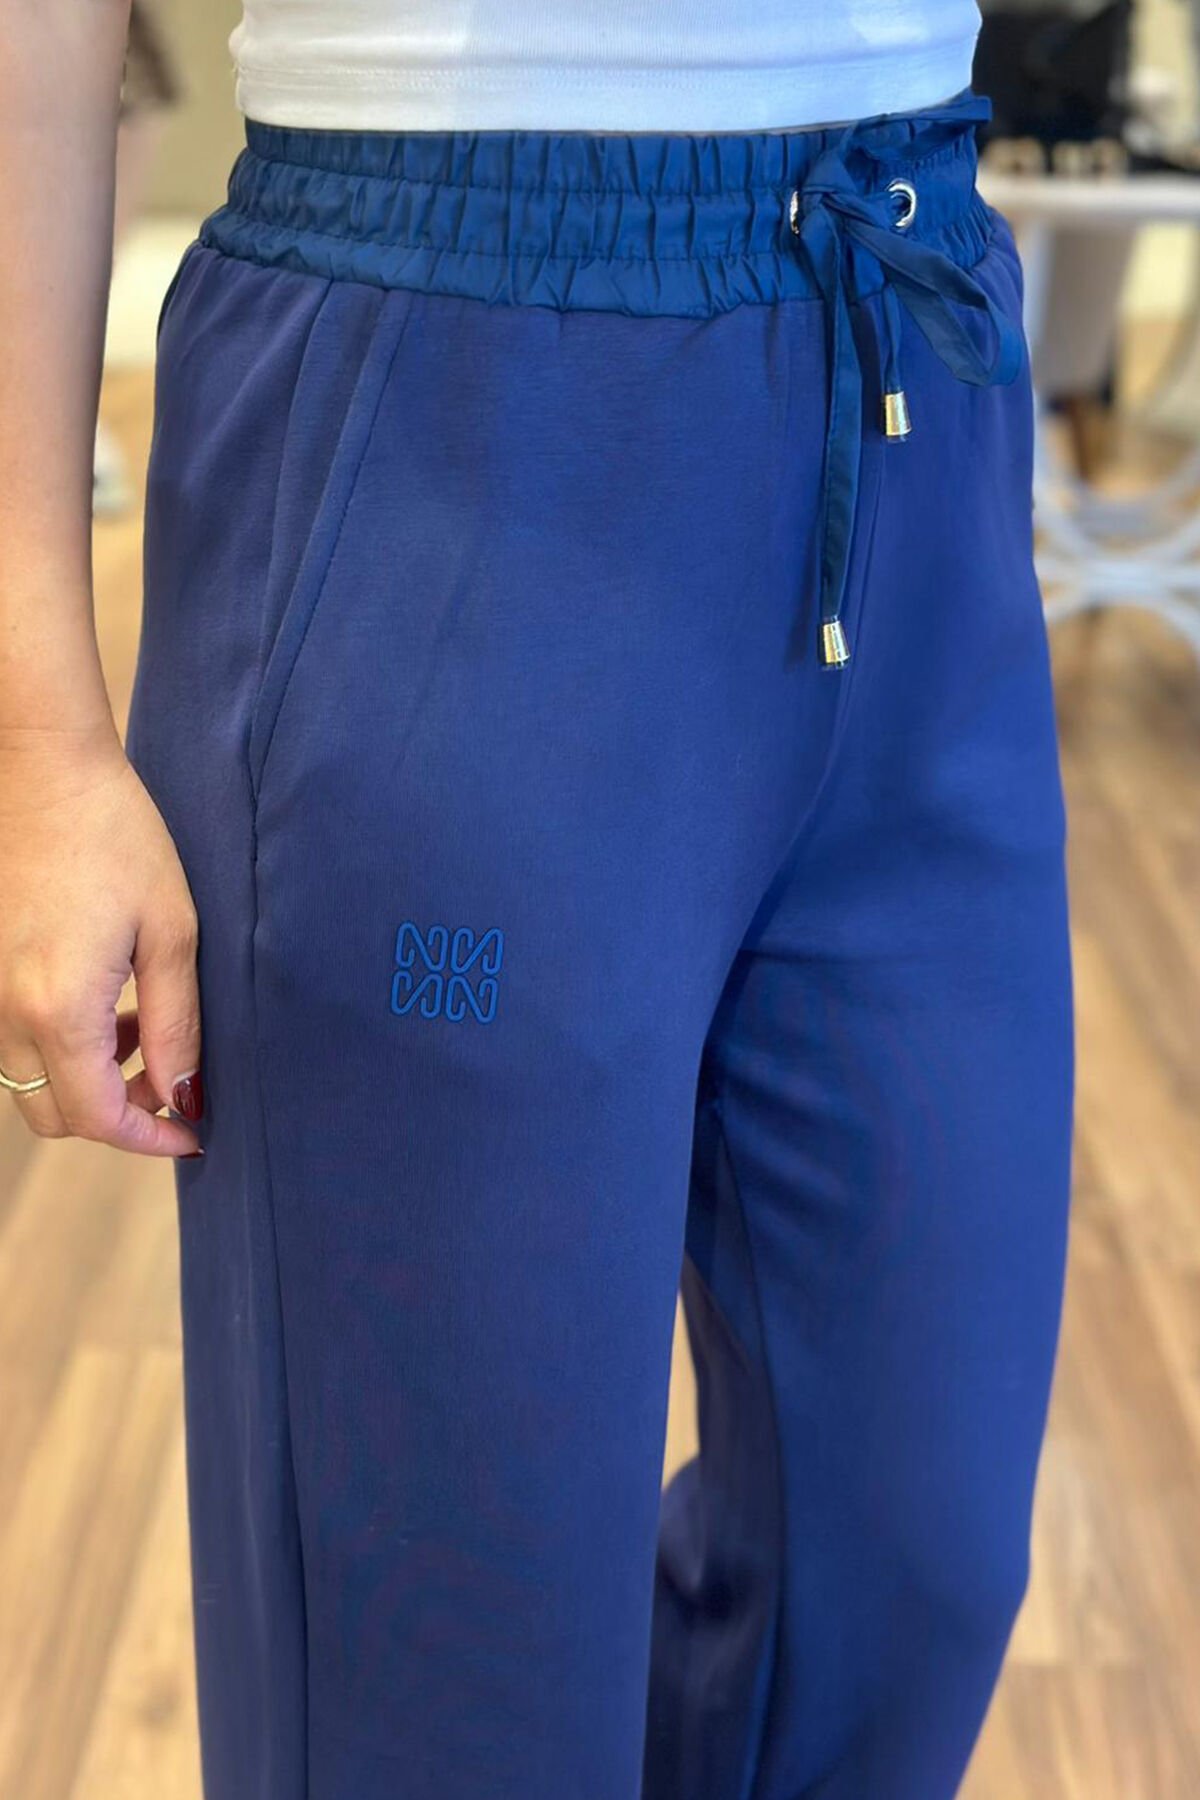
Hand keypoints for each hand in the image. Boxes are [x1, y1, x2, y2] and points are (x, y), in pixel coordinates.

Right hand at [0, 723, 202, 1155]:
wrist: (39, 769)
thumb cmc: (116, 837)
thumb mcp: (171, 932)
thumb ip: (176, 1024)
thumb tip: (184, 1096)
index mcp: (57, 1007)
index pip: (99, 1118)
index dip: (151, 1139)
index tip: (194, 1132)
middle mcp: (2, 1011)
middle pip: (53, 1114)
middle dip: (117, 1116)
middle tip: (170, 1080)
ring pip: (26, 1082)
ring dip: (84, 1080)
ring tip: (139, 1028)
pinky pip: (8, 1043)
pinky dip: (54, 1047)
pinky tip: (99, 1002)